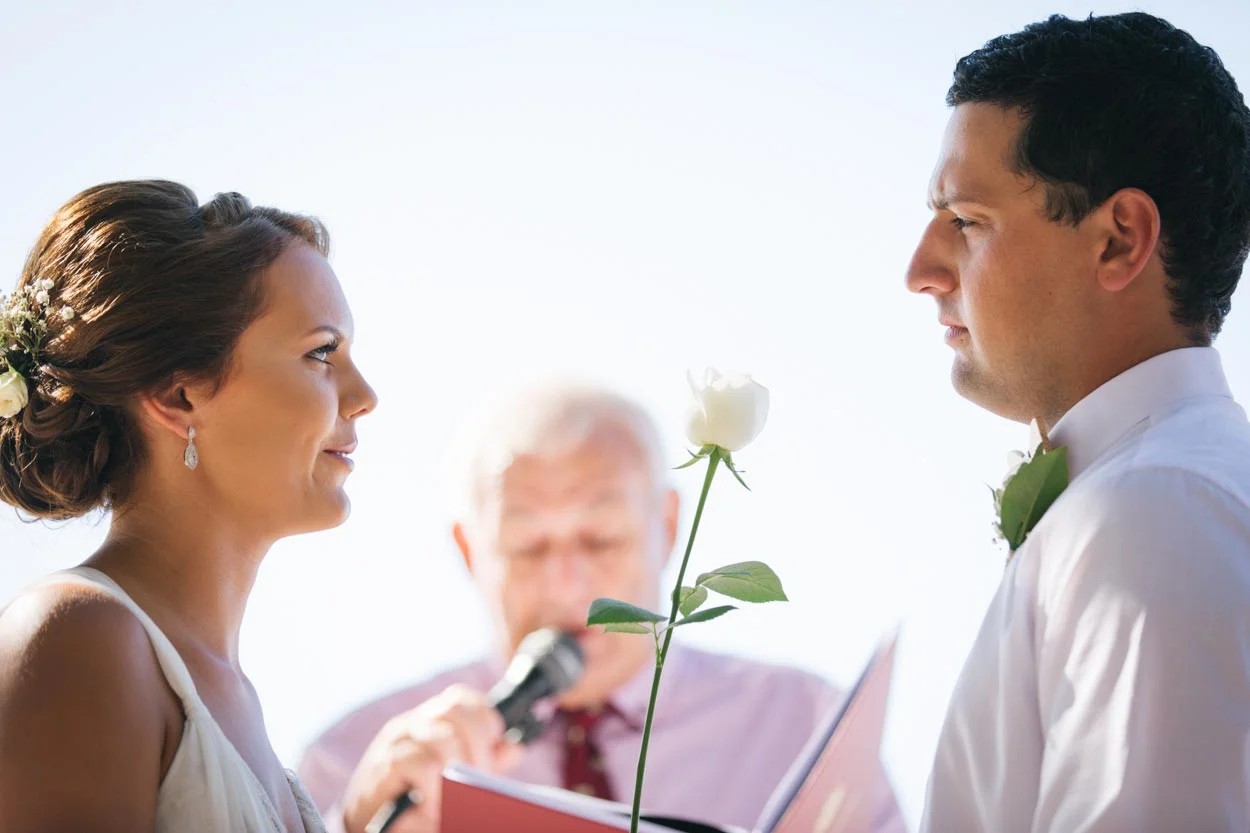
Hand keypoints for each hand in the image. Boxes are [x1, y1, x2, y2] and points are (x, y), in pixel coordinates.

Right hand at [341, 684, 521, 832]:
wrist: (370, 827)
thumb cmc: (414, 800)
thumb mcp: (454, 779)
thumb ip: (483, 763)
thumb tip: (514, 749)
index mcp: (428, 721)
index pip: (460, 699)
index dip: (484, 719)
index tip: (494, 746)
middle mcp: (411, 724)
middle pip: (455, 711)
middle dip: (477, 746)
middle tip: (479, 779)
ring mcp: (394, 743)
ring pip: (443, 738)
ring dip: (458, 771)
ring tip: (458, 798)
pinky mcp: (382, 768)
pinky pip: (423, 767)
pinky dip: (436, 789)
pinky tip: (435, 806)